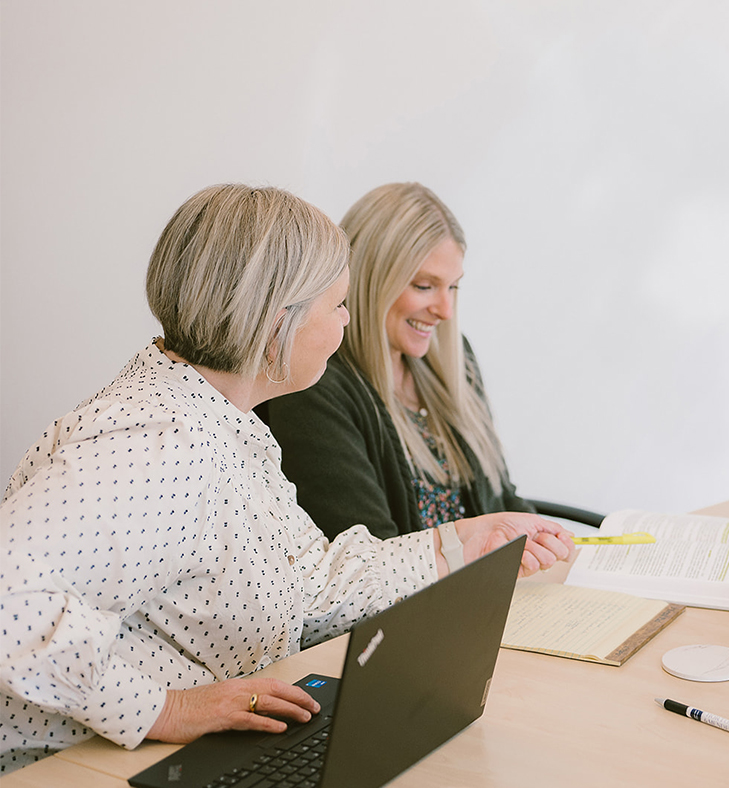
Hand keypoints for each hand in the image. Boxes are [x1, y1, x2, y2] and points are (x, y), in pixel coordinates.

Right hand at [146, 676, 320, 743]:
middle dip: (299, 698)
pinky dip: (268, 723)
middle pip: (276, 689)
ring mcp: (231, 702)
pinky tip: (281, 728)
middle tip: (315, 707)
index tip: (307, 699)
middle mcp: (238, 689)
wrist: (167, 710)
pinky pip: (250, 720)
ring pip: (268, 701)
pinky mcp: (222, 717)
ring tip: (306, 716)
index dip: (293, 691)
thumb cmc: (191, 707)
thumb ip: (240, 702)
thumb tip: (261, 710)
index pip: (273, 684)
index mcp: (238, 685)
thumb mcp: (220, 700)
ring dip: (290, 709)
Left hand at [433, 512, 574, 577]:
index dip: (567, 542)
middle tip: (535, 536)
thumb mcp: (529, 520)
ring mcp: (528, 562)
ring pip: (548, 560)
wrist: (478, 535)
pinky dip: (526, 556)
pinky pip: (534, 566)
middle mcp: (537, 552)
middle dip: (550, 541)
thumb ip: (551, 527)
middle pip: (561, 554)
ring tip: (520, 542)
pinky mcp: (519, 571)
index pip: (565, 547)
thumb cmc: (498, 525)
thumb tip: (570, 534)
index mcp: (541, 539)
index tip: (561, 536)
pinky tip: (517, 551)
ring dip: (535, 547)